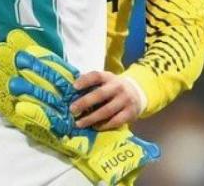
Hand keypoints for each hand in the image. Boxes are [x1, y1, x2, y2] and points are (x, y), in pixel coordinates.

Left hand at [0, 29, 159, 183]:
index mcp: (109, 77)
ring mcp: (125, 100)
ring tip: (78, 123)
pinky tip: (94, 127)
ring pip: (106, 111)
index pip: (96, 76)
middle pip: (100, 94)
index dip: (84, 80)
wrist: (139, 92)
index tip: (73, 87)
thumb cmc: (114, 87)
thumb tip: (65, 85)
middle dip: (85, 103)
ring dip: (91, 118)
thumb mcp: (105, 80)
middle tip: (71, 110)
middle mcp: (118, 87)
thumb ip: (90, 83)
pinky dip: (103, 125)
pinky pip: (115, 121)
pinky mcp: (130, 113)